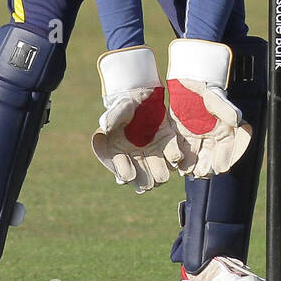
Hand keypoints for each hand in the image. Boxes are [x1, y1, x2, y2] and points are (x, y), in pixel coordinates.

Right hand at [92, 46, 181, 191]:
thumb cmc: (125, 105)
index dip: (124, 172)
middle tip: (149, 182)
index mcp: (119, 154)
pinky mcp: (168, 144)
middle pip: (143, 179)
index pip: (122, 170)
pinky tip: (176, 158)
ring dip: (161, 173)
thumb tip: (105, 126)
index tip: (128, 175)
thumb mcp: (117, 110)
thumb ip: (111, 118)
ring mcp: (154, 153)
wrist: (142, 98)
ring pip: (159, 172)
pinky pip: (173, 155)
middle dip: (146, 180)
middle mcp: (137, 159)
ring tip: (162, 175)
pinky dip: (175, 157)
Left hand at [165, 39, 252, 177]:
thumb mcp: (217, 99)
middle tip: (202, 173)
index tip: (220, 168)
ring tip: (188, 171)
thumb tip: (237, 120)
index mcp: (223, 131)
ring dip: (192, 165)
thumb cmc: (206, 91)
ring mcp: (196, 138)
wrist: (189, 84)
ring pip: (195, 156)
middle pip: (210, 157)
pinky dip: (179, 158)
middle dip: (206, 166)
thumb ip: (227, 110)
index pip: (226, 149)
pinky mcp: (181, 136)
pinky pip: (181, 150)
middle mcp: (211, 137)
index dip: (224, 159)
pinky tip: (177, 163)